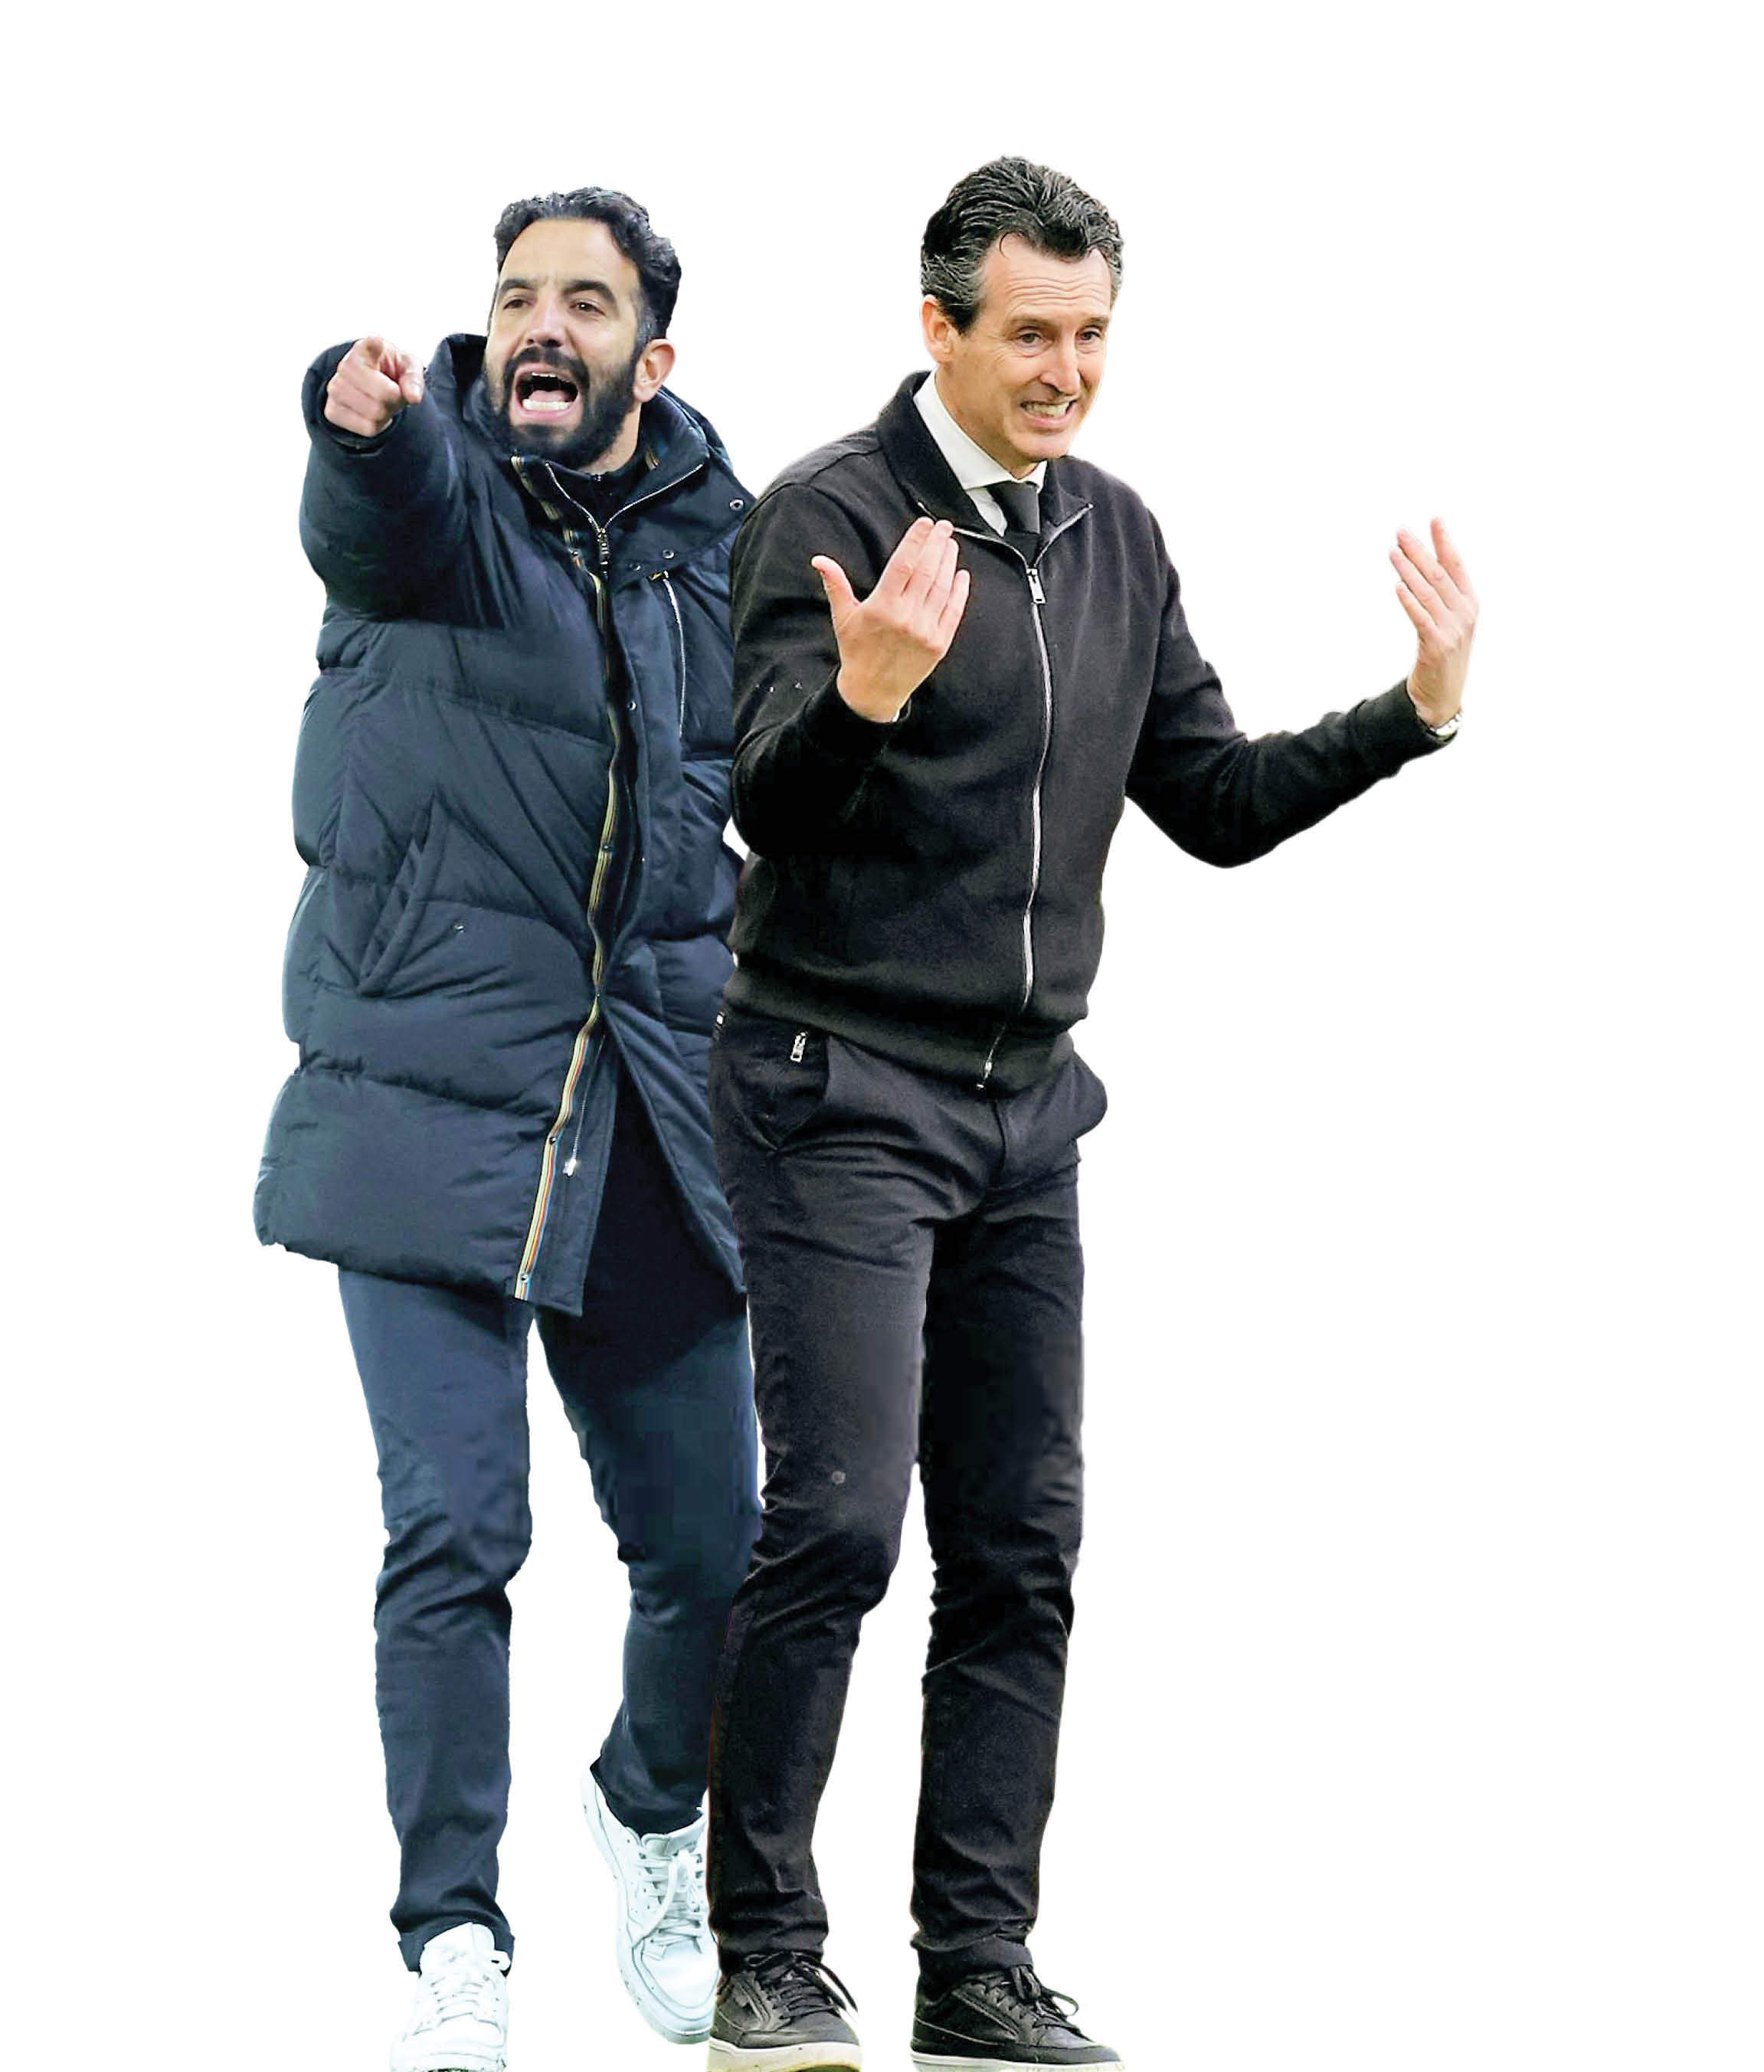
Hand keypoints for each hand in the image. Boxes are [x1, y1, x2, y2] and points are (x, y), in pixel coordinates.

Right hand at [323, 335, 424, 437]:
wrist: (374, 387)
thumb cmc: (392, 373)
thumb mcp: (409, 368)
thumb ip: (414, 379)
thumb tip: (413, 396)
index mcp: (364, 349)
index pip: (368, 346)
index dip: (373, 345)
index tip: (376, 341)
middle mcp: (344, 366)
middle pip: (382, 396)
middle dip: (395, 400)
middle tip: (394, 394)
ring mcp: (334, 389)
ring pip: (374, 414)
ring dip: (387, 414)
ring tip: (384, 402)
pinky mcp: (332, 411)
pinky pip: (367, 428)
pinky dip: (378, 425)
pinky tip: (373, 413)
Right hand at [813, 516, 970, 722]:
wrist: (873, 692)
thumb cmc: (857, 652)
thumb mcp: (843, 617)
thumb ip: (836, 585)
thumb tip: (819, 560)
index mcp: (882, 607)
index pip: (903, 564)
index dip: (916, 540)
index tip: (925, 524)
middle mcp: (906, 617)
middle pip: (927, 571)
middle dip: (937, 545)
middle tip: (944, 527)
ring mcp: (925, 631)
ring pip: (942, 587)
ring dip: (948, 562)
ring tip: (950, 545)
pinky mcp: (939, 644)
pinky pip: (953, 611)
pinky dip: (959, 591)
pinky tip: (961, 575)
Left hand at [1392, 518, 1477, 727]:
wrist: (1442, 695)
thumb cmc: (1442, 653)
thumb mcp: (1449, 621)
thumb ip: (1442, 595)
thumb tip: (1424, 564)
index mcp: (1470, 603)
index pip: (1457, 565)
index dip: (1445, 542)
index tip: (1435, 519)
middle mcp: (1464, 614)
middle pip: (1440, 574)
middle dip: (1420, 551)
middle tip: (1401, 532)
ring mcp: (1452, 630)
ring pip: (1428, 593)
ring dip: (1409, 570)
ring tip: (1393, 552)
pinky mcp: (1436, 646)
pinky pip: (1421, 618)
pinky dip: (1410, 601)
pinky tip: (1399, 586)